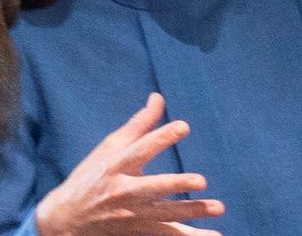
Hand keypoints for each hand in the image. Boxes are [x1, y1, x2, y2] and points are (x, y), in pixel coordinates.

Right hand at [35, 93, 223, 235]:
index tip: (183, 126)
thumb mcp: (109, 147)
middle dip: (176, 185)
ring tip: (219, 207)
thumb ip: (139, 124)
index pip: (141, 149)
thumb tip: (158, 97)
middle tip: (202, 181)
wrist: (64, 219)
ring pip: (165, 216)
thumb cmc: (92, 176)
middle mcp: (124, 192)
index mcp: (117, 166)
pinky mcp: (138, 230)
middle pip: (152, 188)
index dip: (161, 138)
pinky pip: (167, 235)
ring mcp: (132, 214)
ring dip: (192, 213)